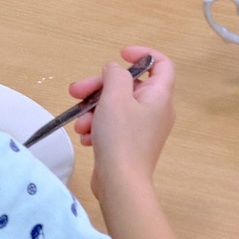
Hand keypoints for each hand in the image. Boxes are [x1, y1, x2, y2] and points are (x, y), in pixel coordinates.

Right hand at [62, 48, 173, 185]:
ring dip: (93, 110)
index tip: (120, 55)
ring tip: (80, 124)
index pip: (162, 64)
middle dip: (99, 87)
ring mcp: (143, 129)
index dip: (142, 54)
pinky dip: (98, 127)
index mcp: (159, 96)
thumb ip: (114, 75)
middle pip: (128, 86)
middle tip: (76, 91)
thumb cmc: (121, 138)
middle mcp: (156, 110)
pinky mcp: (130, 144)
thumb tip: (114, 70)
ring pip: (116, 106)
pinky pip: (113, 125)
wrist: (121, 184)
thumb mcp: (115, 98)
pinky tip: (86, 137)